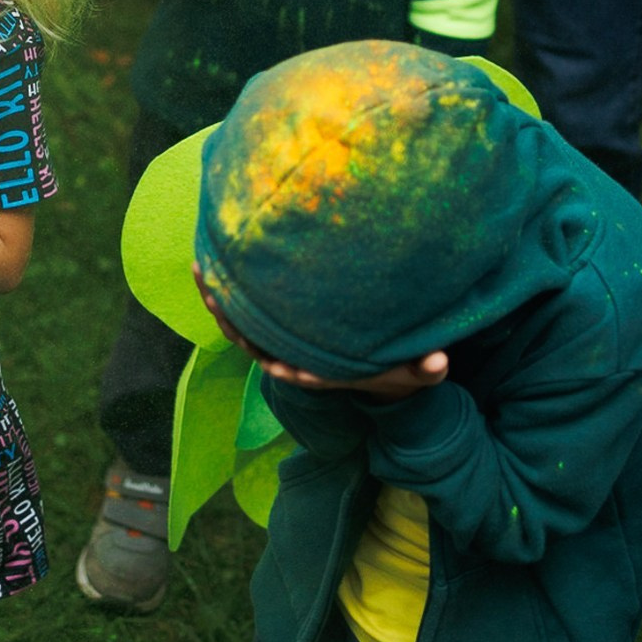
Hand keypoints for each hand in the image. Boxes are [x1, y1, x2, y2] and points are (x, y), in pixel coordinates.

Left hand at [202, 277, 447, 399]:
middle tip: (207, 278)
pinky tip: (218, 263)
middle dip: (226, 313)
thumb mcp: (415, 372)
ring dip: (220, 298)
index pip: (284, 362)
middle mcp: (293, 358)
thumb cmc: (397, 372)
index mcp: (317, 369)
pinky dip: (231, 292)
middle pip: (249, 338)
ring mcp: (284, 344)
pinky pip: (248, 312)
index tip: (241, 327)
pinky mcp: (283, 330)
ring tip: (200, 265)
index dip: (264, 349)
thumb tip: (440, 361)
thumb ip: (427, 367)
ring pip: (241, 324)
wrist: (381, 379)